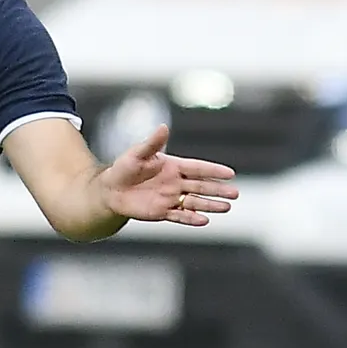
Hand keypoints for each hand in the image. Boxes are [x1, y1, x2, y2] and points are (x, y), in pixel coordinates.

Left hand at [99, 124, 237, 226]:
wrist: (111, 190)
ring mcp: (170, 198)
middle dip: (218, 190)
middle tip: (235, 193)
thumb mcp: (137, 153)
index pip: (197, 168)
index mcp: (173, 166)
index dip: (213, 171)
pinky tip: (204, 220)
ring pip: (195, 202)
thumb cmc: (124, 167)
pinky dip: (191, 219)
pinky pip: (180, 216)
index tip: (230, 173)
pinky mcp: (162, 212)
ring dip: (210, 205)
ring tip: (226, 207)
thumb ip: (152, 143)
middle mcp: (175, 183)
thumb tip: (163, 127)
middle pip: (201, 186)